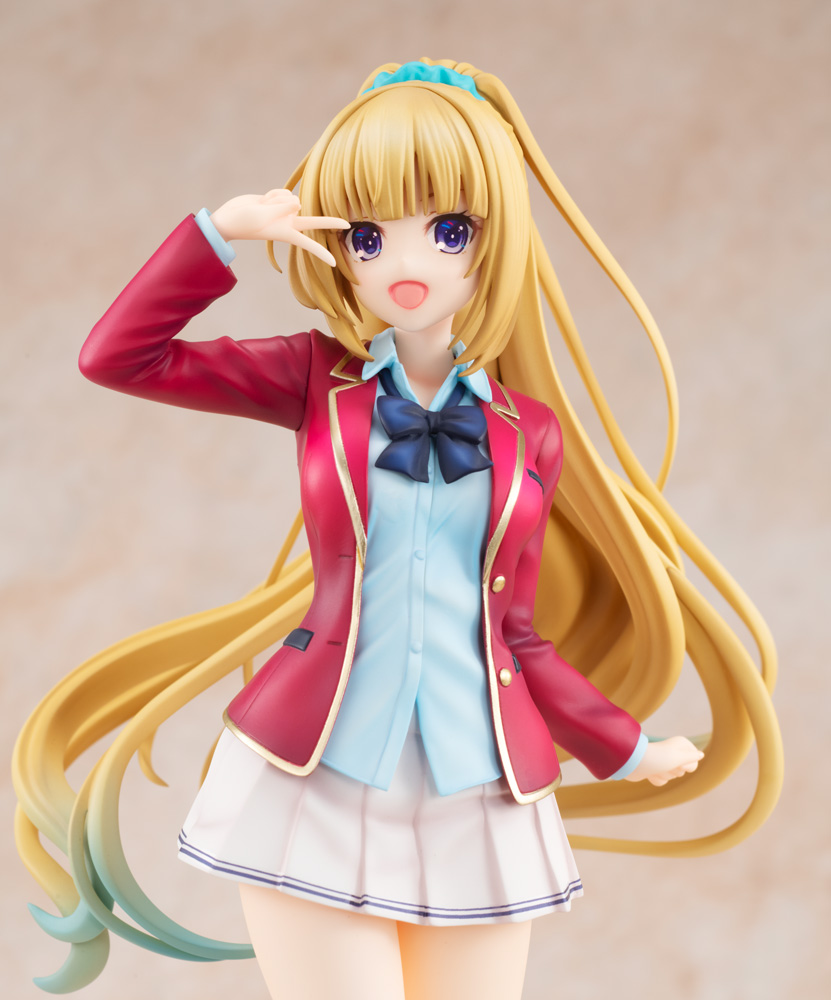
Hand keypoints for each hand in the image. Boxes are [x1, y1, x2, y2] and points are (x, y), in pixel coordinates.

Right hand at [209, 190, 348, 266]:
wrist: (231, 216)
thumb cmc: (245, 222)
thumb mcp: (263, 217)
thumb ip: (282, 208)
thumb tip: (299, 201)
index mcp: (287, 233)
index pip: (309, 244)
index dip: (322, 253)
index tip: (335, 264)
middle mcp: (289, 223)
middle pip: (314, 222)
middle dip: (330, 223)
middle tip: (347, 225)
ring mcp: (285, 211)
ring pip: (291, 197)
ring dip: (276, 198)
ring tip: (264, 206)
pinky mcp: (280, 201)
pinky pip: (282, 191)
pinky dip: (271, 193)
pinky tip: (263, 201)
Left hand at [624, 736, 703, 786]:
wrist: (633, 763)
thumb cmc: (657, 758)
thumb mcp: (679, 758)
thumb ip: (691, 757)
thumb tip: (701, 755)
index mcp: (680, 744)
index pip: (694, 761)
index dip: (687, 765)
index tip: (677, 762)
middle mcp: (672, 751)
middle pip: (682, 771)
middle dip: (673, 771)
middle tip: (664, 764)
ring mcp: (663, 760)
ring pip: (672, 776)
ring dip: (663, 775)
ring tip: (654, 768)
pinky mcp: (654, 768)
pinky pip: (662, 780)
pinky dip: (656, 779)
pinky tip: (649, 773)